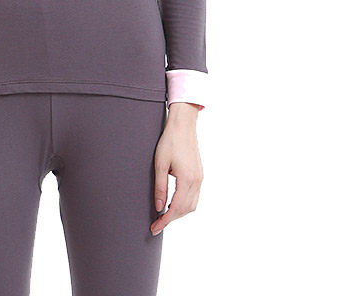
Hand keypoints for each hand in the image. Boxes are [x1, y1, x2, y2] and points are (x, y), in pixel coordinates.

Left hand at [150, 103, 202, 235]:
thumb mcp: (160, 164)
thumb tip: (159, 208)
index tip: (154, 228)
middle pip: (186, 210)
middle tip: (156, 224)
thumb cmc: (169, 141)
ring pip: (192, 205)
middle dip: (171, 219)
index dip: (165, 221)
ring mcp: (200, 178)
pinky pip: (194, 196)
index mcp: (187, 180)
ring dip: (179, 213)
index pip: (176, 209)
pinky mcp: (200, 174)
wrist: (183, 125)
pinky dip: (184, 205)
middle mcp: (197, 181)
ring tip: (163, 216)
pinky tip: (174, 204)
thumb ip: (160, 187)